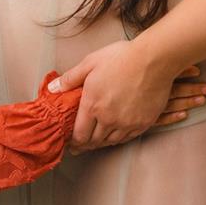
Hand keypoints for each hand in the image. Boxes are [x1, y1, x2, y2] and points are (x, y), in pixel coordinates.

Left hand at [50, 39, 205, 150]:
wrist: (153, 59)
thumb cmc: (120, 57)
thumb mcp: (90, 63)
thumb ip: (70, 78)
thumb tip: (52, 89)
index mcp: (92, 105)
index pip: (79, 134)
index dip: (73, 141)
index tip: (71, 143)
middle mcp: (108, 119)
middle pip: (94, 141)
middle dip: (86, 144)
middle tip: (81, 146)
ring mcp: (127, 123)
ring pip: (111, 141)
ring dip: (102, 142)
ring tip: (96, 141)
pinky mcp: (143, 123)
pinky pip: (128, 138)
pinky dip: (119, 138)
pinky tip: (116, 135)